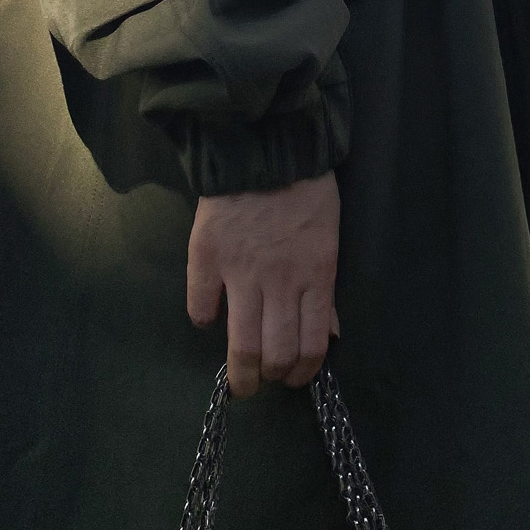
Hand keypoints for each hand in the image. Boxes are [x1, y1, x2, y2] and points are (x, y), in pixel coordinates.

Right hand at [187, 169, 341, 398]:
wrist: (266, 148)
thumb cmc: (305, 191)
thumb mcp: (328, 239)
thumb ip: (324, 289)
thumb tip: (329, 334)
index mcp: (315, 276)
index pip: (312, 345)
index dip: (303, 373)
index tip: (294, 378)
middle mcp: (279, 282)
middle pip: (275, 354)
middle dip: (270, 379)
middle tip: (263, 382)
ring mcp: (240, 272)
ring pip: (241, 344)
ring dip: (240, 372)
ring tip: (239, 378)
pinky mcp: (207, 257)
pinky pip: (200, 309)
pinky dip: (205, 320)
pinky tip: (211, 315)